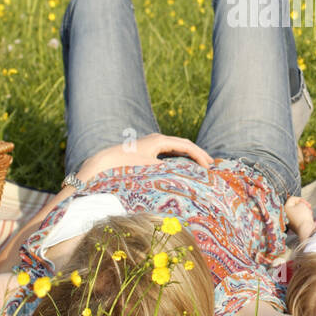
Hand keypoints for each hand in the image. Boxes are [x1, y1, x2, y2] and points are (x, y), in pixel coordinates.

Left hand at [76, 133, 213, 183]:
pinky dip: (179, 157)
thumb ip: (166, 170)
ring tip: (200, 164)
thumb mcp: (148, 167)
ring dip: (189, 155)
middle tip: (211, 164)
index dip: (199, 155)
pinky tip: (182, 165)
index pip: (186, 146)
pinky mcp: (147, 150)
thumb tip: (182, 177)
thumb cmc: (126, 164)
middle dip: (198, 154)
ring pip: (176, 148)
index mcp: (160, 140)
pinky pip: (169, 151)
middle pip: (183, 144)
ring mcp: (152, 143)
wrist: (105, 161)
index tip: (209, 166)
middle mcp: (157, 139)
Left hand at [283, 196, 314, 241]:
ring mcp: (289, 221)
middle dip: (303, 205)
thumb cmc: (303, 216)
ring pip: (298, 212)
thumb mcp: (302, 204)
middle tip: (309, 207)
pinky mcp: (294, 225)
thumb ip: (300, 202)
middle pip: (295, 206)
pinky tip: (308, 218)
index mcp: (285, 208)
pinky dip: (304, 216)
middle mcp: (285, 214)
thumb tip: (299, 205)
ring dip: (305, 210)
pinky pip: (299, 218)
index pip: (292, 199)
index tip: (306, 203)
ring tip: (310, 213)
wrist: (306, 229)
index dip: (300, 199)